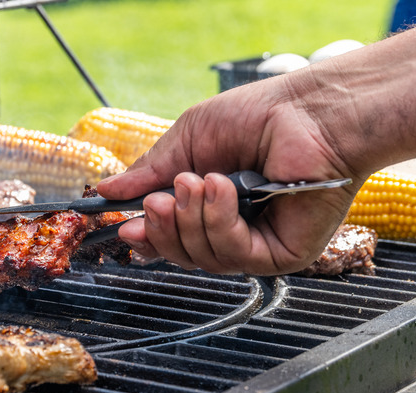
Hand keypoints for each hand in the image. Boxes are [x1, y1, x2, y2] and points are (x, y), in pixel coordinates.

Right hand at [97, 75, 361, 274]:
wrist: (307, 111)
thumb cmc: (257, 116)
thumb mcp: (189, 140)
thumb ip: (150, 170)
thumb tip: (107, 191)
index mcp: (210, 206)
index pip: (172, 237)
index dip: (148, 237)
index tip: (126, 227)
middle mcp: (233, 231)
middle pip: (182, 255)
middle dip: (165, 228)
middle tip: (161, 199)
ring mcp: (257, 245)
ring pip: (204, 258)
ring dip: (193, 218)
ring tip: (203, 180)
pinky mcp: (281, 255)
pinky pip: (234, 254)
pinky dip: (220, 221)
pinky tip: (224, 189)